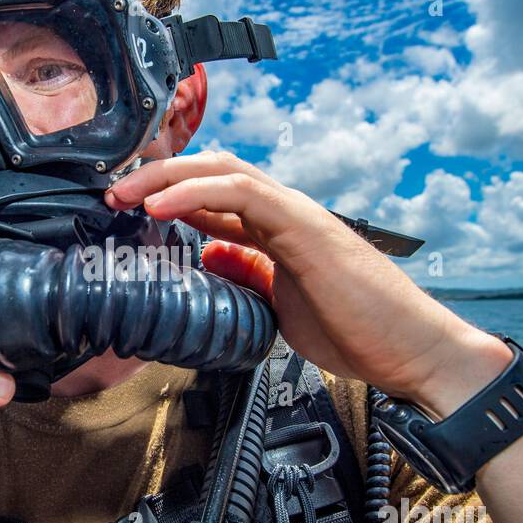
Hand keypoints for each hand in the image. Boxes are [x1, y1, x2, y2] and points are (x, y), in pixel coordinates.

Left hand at [105, 151, 510, 413]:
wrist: (413, 352)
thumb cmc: (359, 333)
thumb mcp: (282, 306)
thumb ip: (248, 275)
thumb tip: (209, 257)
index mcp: (278, 232)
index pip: (214, 196)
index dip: (166, 194)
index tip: (122, 205)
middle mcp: (286, 213)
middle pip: (212, 171)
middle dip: (156, 175)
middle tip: (109, 191)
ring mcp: (297, 215)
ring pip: (224, 170)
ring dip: (165, 176)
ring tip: (122, 190)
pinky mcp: (306, 227)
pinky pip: (244, 194)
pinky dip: (196, 193)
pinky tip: (159, 206)